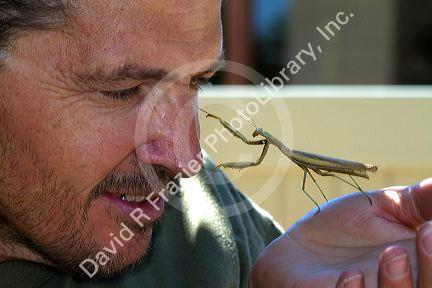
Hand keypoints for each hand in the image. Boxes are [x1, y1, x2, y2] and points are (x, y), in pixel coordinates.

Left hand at [249, 178, 431, 286]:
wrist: (299, 246)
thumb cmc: (345, 227)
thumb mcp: (384, 208)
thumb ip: (418, 202)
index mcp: (416, 265)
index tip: (431, 225)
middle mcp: (399, 285)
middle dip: (431, 268)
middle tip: (426, 233)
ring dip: (398, 282)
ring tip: (391, 254)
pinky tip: (350, 274)